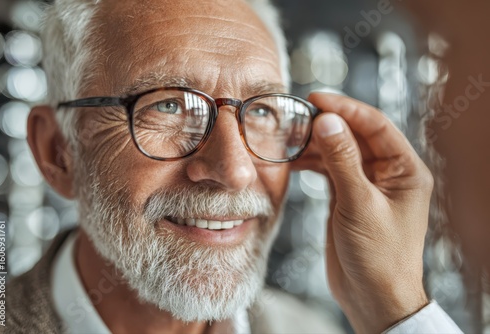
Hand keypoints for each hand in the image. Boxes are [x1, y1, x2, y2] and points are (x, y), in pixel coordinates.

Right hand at [291, 93, 432, 332]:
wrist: (372, 296)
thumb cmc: (379, 256)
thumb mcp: (359, 204)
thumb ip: (343, 161)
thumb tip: (328, 121)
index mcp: (405, 169)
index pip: (376, 125)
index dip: (346, 108)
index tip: (317, 98)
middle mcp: (388, 173)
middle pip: (355, 136)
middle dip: (327, 125)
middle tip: (297, 117)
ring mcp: (367, 185)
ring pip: (340, 152)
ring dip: (316, 144)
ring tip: (290, 138)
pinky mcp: (348, 197)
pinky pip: (330, 171)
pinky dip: (312, 164)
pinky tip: (294, 161)